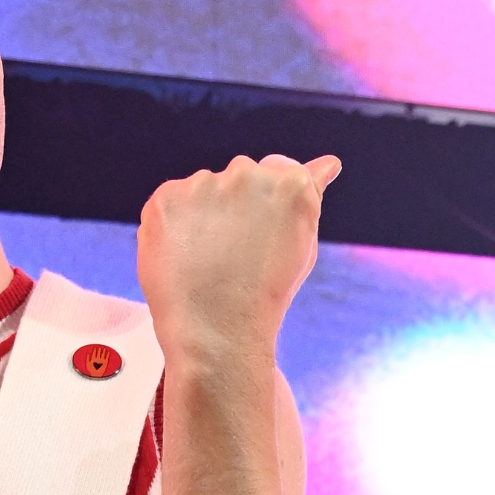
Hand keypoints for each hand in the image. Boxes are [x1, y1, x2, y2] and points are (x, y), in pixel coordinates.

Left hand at [136, 154, 340, 362]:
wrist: (216, 331)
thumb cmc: (265, 292)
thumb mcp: (301, 242)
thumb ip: (311, 195)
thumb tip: (329, 163)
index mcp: (290, 184)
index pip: (279, 169)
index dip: (266, 205)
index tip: (259, 233)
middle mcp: (248, 174)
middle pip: (239, 176)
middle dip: (234, 205)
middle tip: (233, 253)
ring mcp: (203, 184)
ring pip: (202, 189)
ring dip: (202, 214)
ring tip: (206, 260)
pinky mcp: (165, 198)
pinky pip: (170, 203)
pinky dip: (172, 225)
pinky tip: (184, 256)